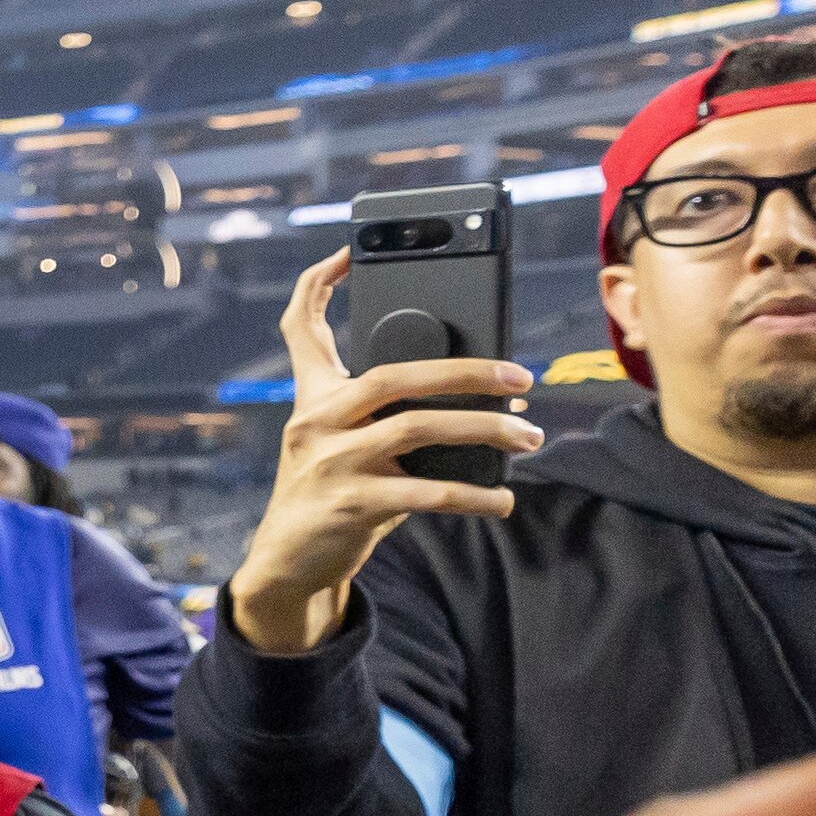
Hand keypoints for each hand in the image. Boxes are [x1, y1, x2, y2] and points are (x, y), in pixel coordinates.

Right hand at [225, 251, 541, 654]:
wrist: (287, 563)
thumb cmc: (331, 493)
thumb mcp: (340, 443)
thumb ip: (385, 416)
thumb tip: (479, 403)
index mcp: (313, 398)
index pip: (301, 328)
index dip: (317, 285)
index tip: (344, 253)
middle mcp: (315, 422)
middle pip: (393, 375)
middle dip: (465, 371)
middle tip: (521, 377)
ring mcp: (331, 463)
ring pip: (417, 428)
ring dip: (484, 429)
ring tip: (529, 435)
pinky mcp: (350, 505)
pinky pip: (426, 493)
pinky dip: (472, 495)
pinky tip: (503, 498)